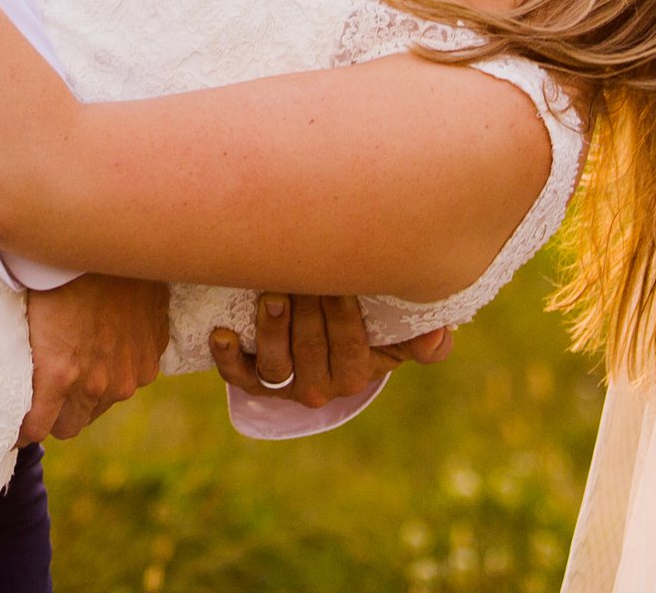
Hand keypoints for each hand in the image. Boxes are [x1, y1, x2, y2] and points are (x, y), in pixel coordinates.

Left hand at [19, 273, 169, 445]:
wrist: (107, 239)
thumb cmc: (55, 270)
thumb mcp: (27, 317)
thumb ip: (27, 362)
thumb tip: (14, 385)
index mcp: (58, 375)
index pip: (36, 431)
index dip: (23, 428)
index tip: (16, 424)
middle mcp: (96, 383)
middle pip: (70, 425)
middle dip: (56, 413)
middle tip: (47, 391)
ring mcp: (128, 373)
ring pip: (101, 404)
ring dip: (89, 392)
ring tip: (80, 359)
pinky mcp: (150, 357)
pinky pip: (130, 378)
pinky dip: (119, 368)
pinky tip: (108, 340)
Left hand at [209, 294, 452, 410]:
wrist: (322, 338)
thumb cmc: (366, 322)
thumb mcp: (397, 330)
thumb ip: (423, 337)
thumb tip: (434, 339)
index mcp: (357, 375)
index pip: (352, 346)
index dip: (344, 313)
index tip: (338, 278)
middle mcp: (320, 387)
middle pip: (311, 350)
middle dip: (307, 308)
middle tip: (300, 269)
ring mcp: (283, 385)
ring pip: (276, 365)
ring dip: (272, 329)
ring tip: (270, 295)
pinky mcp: (251, 380)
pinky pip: (238, 376)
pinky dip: (227, 357)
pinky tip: (221, 333)